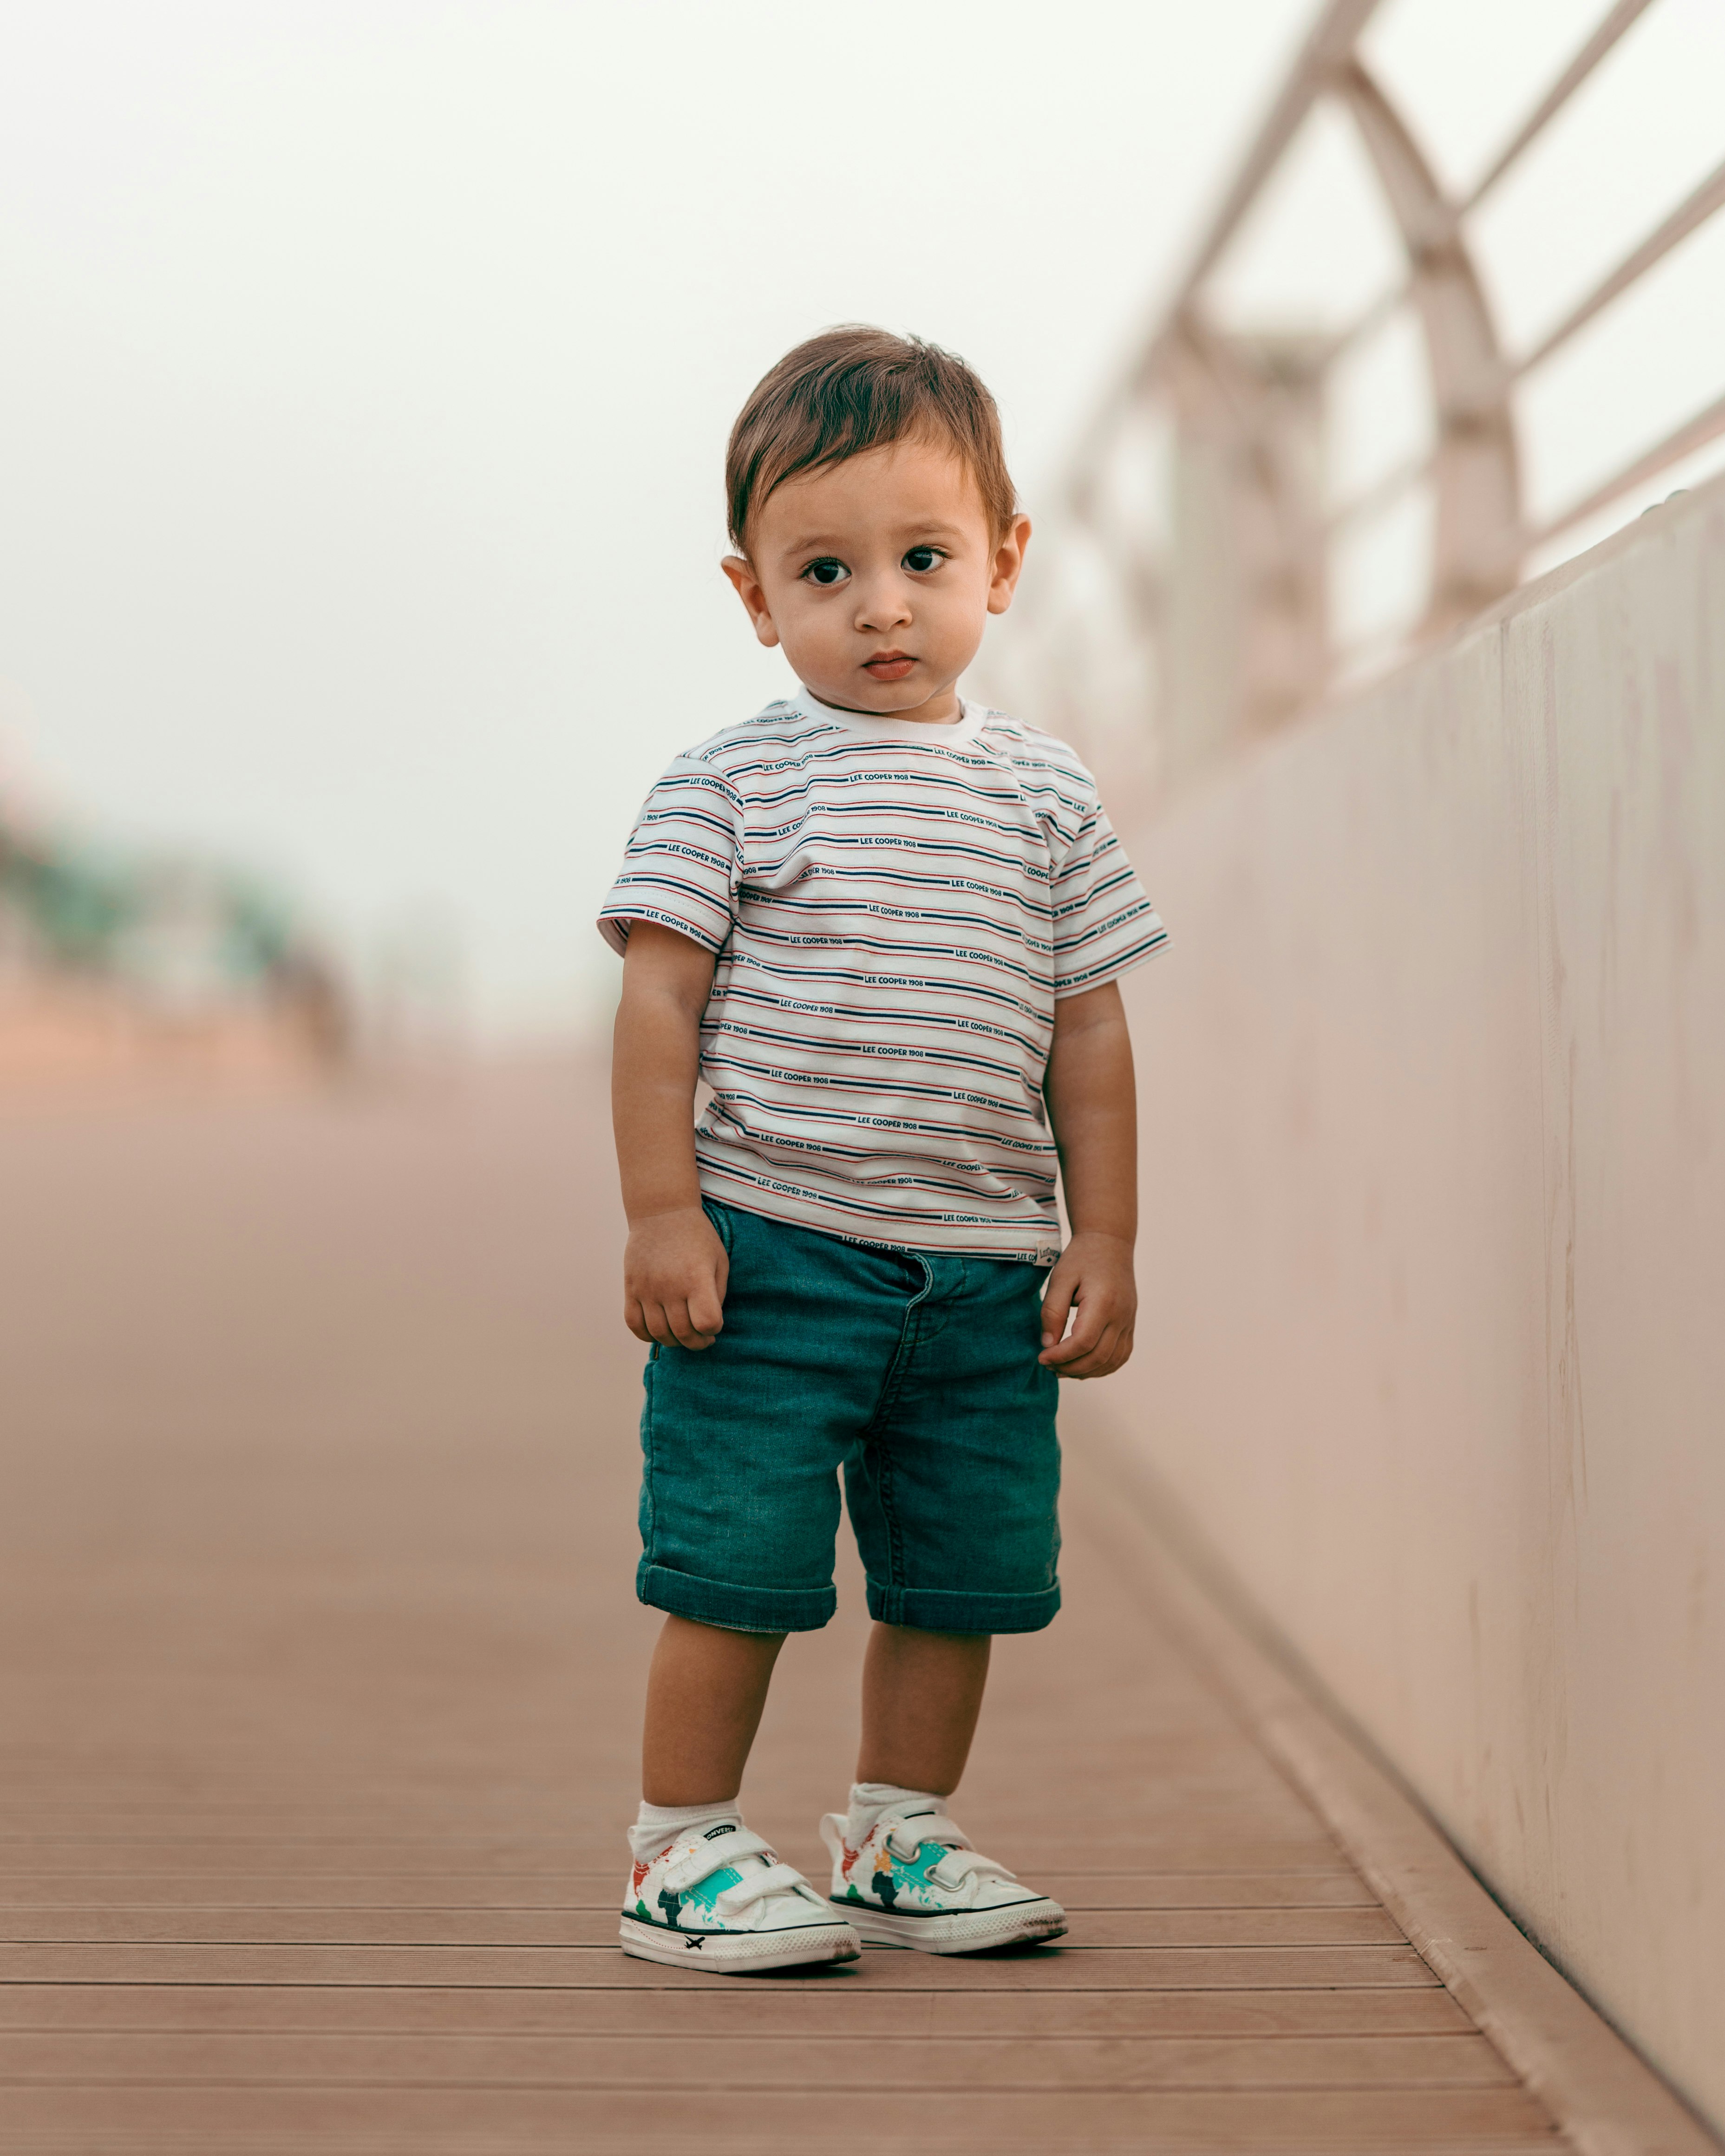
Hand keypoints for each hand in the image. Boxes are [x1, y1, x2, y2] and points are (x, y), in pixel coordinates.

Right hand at [624, 1207, 728, 1349]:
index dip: (713, 1330)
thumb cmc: (697, 1237)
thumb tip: (709, 1324)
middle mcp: (671, 1286)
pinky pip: (634, 1324)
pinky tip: (658, 1331)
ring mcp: (648, 1288)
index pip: (707, 1322)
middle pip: (683, 1333)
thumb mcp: (719, 1260)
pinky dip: (646, 1335)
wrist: (662, 1213)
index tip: (714, 1323)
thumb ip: (718, 1294)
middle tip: (702, 1338)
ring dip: (673, 1342)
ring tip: (682, 1335)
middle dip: (697, 1343)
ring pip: (658, 1333)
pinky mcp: (631, 1288)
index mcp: (697, 1278)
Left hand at [1038, 1229, 1135, 1377]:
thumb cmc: (1081, 1258)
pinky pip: (1121, 1355)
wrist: (1110, 1243)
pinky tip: (1083, 1366)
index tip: (1042, 1358)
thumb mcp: (1060, 1279)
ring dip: (1086, 1372)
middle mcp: (1121, 1315)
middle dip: (1070, 1367)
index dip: (1061, 1356)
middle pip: (1098, 1357)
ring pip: (1112, 1361)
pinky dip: (1103, 1367)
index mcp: (1103, 1302)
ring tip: (1062, 1370)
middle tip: (1048, 1366)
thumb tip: (1048, 1345)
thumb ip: (1052, 1312)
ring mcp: (1129, 1321)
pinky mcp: (1130, 1324)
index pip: (1083, 1342)